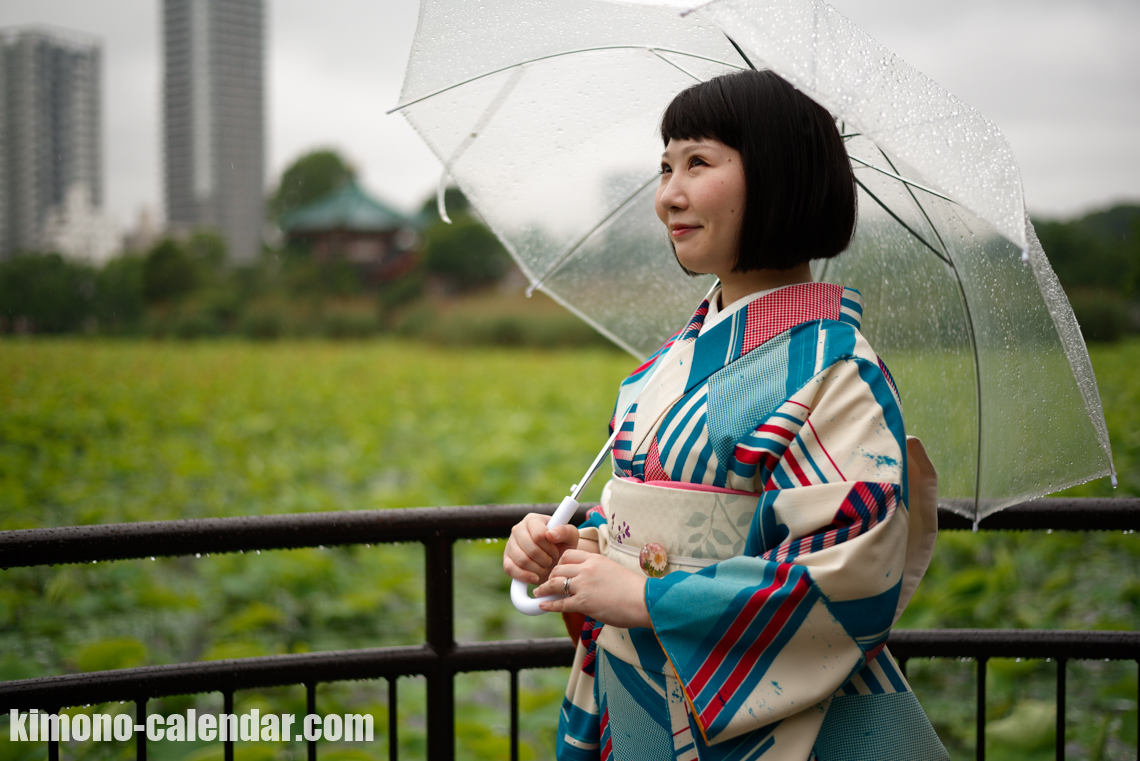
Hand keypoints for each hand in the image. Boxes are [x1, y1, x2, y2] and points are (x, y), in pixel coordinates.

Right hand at [503, 513, 580, 584]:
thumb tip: (551, 535)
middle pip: (530, 549)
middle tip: (551, 561)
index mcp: (533, 520)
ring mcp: (510, 543)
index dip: (549, 547)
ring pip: (522, 560)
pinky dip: (524, 576)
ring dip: (537, 568)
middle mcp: (518, 529)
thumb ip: (565, 531)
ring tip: (545, 567)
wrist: (555, 559)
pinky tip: (535, 577)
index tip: (555, 551)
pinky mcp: (506, 558)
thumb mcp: (570, 536)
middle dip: (545, 559)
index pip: (539, 535)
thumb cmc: (562, 544)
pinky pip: (510, 569)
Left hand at [534, 550, 650, 628]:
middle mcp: (587, 569)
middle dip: (550, 576)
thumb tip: (589, 584)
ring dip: (545, 589)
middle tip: (546, 583)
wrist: (643, 600)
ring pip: (556, 583)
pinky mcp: (583, 602)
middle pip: (559, 568)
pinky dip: (549, 604)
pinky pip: (560, 603)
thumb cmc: (633, 590)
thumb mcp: (613, 571)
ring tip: (539, 593)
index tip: (557, 570)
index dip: (559, 563)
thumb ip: (598, 573)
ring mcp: (584, 585)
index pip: (569, 555)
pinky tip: (543, 605)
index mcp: (595, 559)